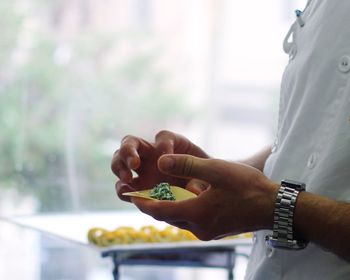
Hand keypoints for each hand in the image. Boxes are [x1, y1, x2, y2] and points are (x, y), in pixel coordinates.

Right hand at [111, 130, 208, 200]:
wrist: (205, 195)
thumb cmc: (209, 180)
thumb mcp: (208, 179)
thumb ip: (201, 182)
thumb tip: (192, 192)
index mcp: (173, 144)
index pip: (164, 137)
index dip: (164, 145)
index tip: (167, 157)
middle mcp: (153, 154)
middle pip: (131, 142)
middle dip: (129, 151)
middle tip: (134, 164)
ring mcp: (142, 170)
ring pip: (120, 160)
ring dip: (120, 167)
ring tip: (127, 179)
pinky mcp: (138, 187)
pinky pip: (123, 186)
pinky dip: (122, 190)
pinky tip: (127, 194)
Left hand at [131, 154, 278, 239]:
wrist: (274, 207)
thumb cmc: (247, 187)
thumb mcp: (216, 170)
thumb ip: (186, 165)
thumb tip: (160, 161)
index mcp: (196, 213)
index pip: (159, 210)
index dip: (142, 202)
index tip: (129, 194)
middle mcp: (199, 227)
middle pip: (167, 216)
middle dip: (152, 204)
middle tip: (139, 192)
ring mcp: (207, 231)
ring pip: (178, 219)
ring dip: (166, 207)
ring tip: (156, 192)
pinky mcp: (214, 229)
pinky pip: (190, 220)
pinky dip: (181, 209)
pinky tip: (181, 198)